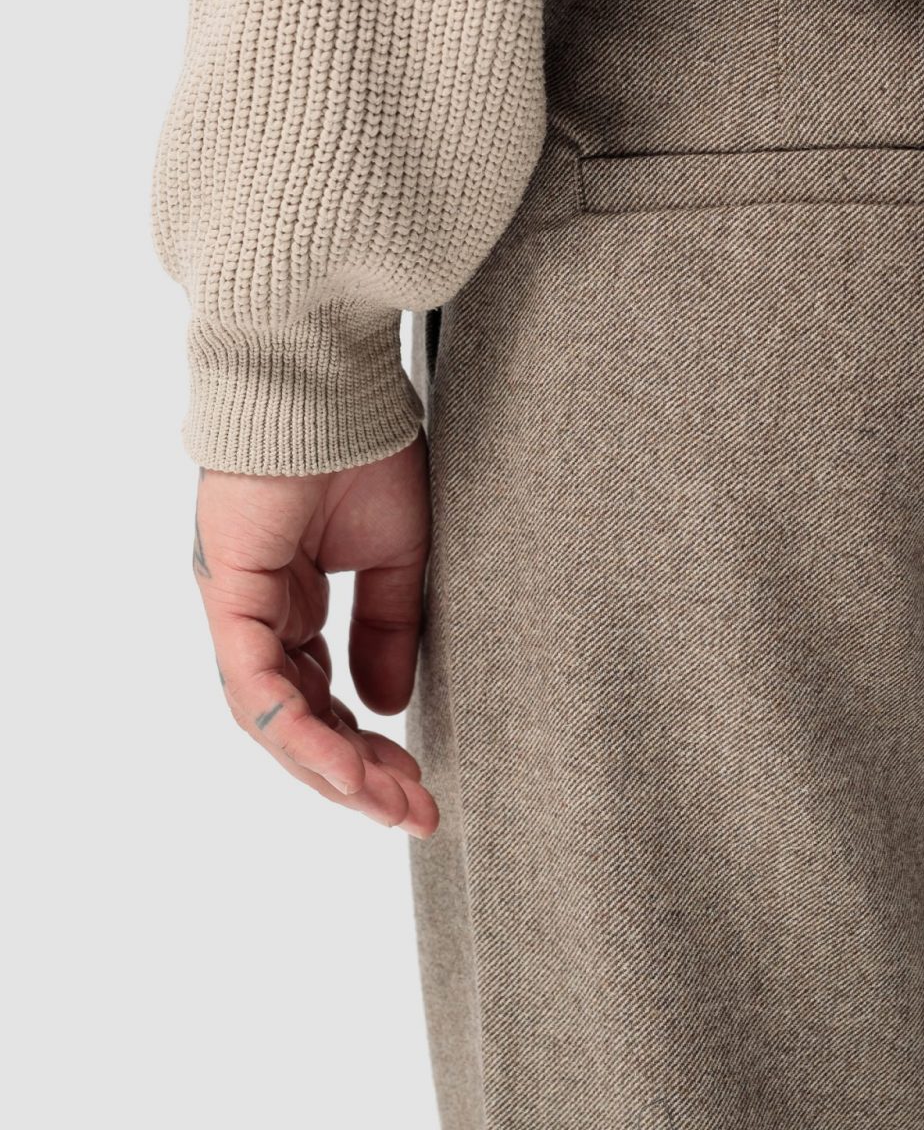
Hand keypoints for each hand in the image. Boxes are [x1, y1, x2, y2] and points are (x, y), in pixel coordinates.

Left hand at [192, 439, 438, 834]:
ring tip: (388, 804)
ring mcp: (240, 608)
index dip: (368, 746)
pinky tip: (343, 769)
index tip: (420, 784)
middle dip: (354, 774)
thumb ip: (389, 628)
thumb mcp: (397, 556)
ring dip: (330, 768)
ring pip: (273, 718)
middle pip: (298, 720)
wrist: (331, 385)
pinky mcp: (229, 596)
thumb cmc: (364, 450)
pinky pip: (255, 686)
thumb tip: (388, 704)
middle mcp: (260, 614)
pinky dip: (298, 733)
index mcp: (293, 600)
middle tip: (411, 812)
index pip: (324, 696)